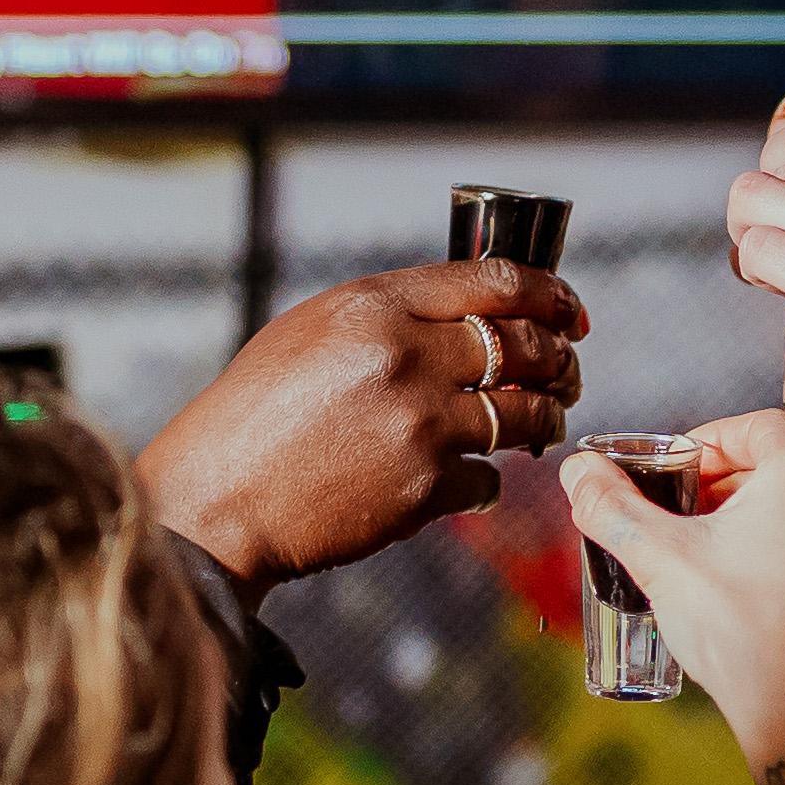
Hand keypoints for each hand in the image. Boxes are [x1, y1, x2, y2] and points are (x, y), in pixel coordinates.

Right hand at [134, 259, 585, 600]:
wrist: (215, 503)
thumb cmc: (252, 418)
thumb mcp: (309, 333)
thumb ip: (386, 316)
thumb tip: (466, 314)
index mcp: (373, 304)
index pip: (495, 281)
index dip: (549, 292)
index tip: (568, 308)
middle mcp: (405, 356)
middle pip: (525, 344)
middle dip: (560, 357)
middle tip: (567, 369)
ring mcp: (422, 423)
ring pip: (526, 412)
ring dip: (545, 417)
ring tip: (542, 421)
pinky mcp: (427, 487)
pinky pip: (490, 477)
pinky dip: (485, 480)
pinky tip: (467, 480)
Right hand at [561, 415, 784, 765]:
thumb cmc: (744, 639)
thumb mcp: (662, 561)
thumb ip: (612, 507)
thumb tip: (579, 471)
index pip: (754, 427)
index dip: (710, 443)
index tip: (681, 469)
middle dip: (735, 489)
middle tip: (692, 522)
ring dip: (775, 525)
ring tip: (730, 564)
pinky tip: (774, 596)